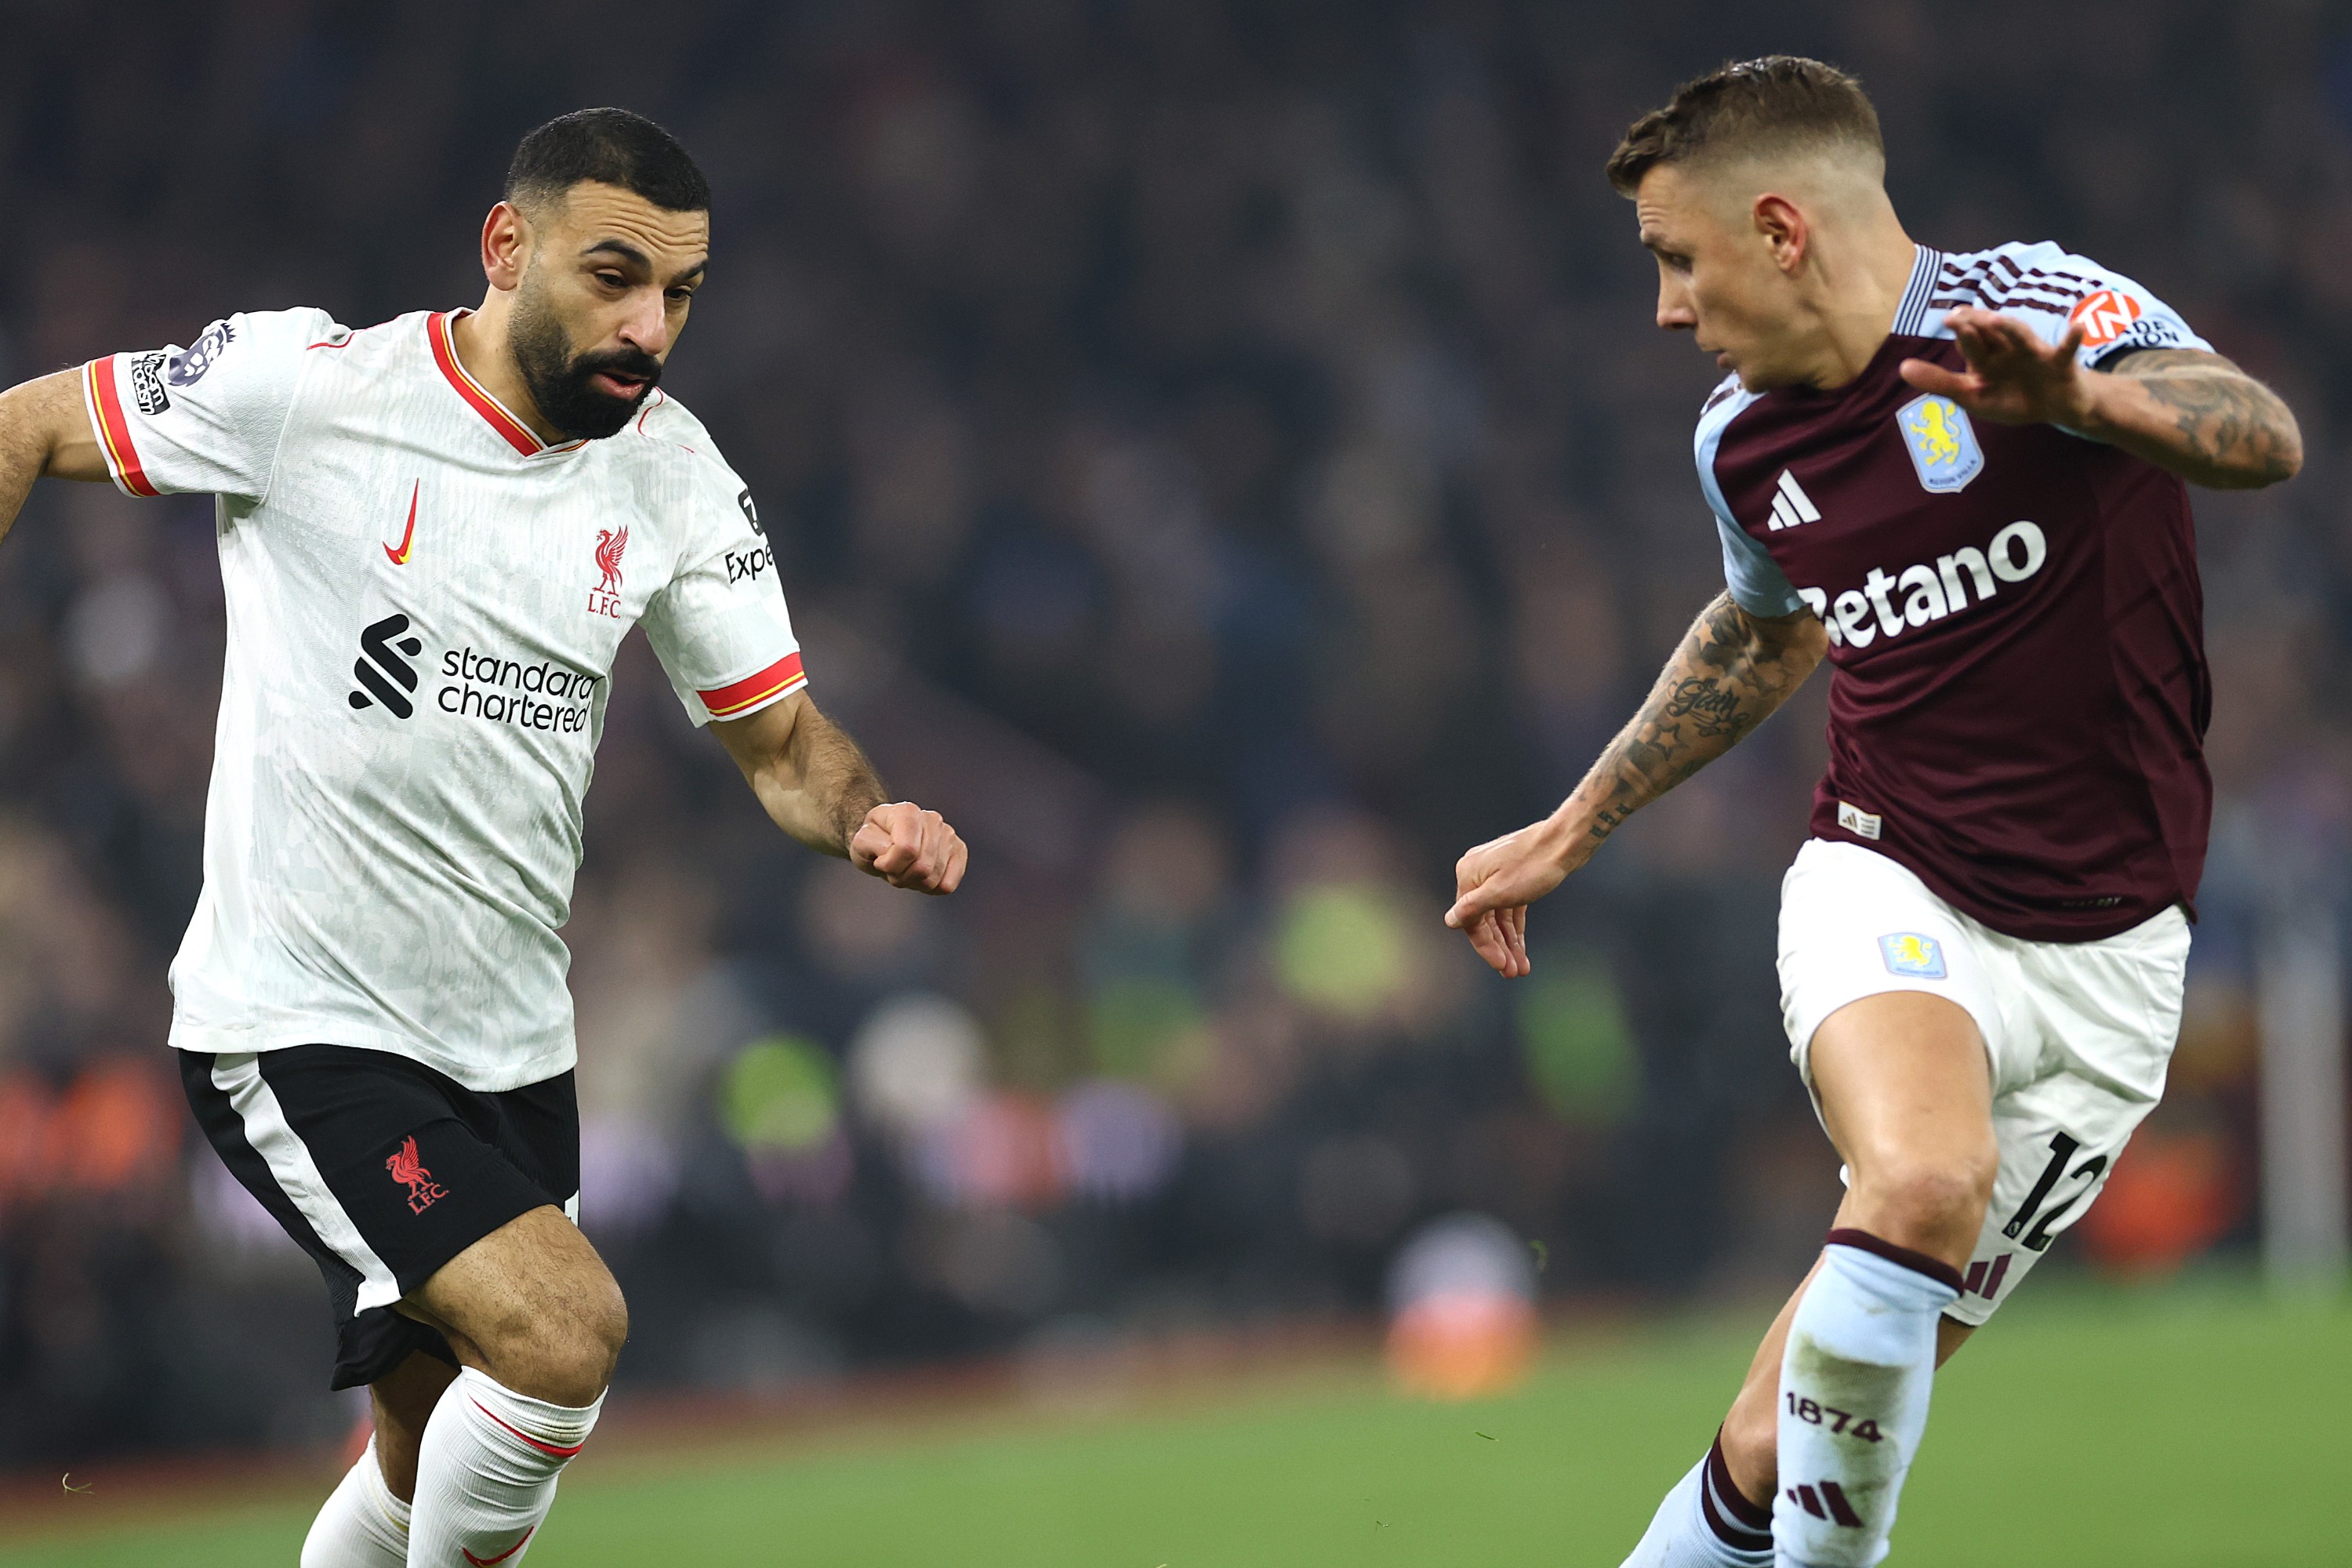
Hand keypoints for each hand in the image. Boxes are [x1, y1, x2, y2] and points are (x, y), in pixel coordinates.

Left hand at [849, 802, 967, 893]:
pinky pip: (947, 885)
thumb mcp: (859, 843)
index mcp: (907, 811)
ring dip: (914, 883)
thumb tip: (891, 849)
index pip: (906, 849)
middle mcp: (932, 819)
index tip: (880, 861)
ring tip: (906, 870)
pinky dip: (930, 888)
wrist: (887, 842)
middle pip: (922, 867)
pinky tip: (921, 875)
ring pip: (933, 879)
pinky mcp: (959, 851)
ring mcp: (949, 834)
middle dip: (900, 877)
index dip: (889, 865)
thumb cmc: (875, 842)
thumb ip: (868, 843)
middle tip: (892, 869)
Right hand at [1443, 817, 1581, 978]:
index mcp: (1468, 874)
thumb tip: (1449, 921)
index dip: (1485, 946)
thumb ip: (1473, 909)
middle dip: (1500, 948)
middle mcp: (1477, 873)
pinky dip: (1515, 927)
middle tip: (1514, 972)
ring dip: (1509, 942)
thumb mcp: (1501, 893)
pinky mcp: (1513, 875)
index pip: (1470, 920)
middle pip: (1485, 920)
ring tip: (1521, 966)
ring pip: (1498, 916)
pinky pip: (1509, 907)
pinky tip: (1521, 946)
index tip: (1502, 967)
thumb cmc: (1534, 865)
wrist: (1565, 841)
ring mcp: (1496, 874)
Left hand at [1897, 307, 2092, 427]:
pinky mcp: (2060, 364)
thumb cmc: (2012, 397)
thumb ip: (1939, 383)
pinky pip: (2068, 350)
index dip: (1961, 331)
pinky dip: (2073, 339)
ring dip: (2012, 328)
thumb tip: (1901, 367)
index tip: (1949, 318)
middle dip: (1979, 324)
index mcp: (1986, 355)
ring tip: (1998, 320)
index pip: (1970, 341)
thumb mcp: (1972, 395)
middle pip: (1993, 332)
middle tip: (1961, 316)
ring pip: (2023, 336)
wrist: (2055, 407)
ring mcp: (2035, 353)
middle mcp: (2007, 348)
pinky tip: (2077, 328)